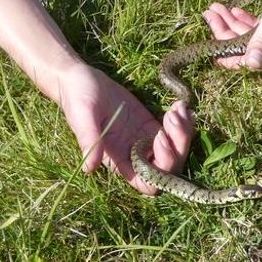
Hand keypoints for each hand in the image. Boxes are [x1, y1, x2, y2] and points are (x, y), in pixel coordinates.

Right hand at [59, 64, 193, 194]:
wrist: (80, 80)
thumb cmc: (78, 98)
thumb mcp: (82, 117)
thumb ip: (89, 140)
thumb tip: (89, 168)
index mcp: (119, 160)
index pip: (148, 181)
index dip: (162, 167)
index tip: (159, 138)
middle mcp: (135, 155)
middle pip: (170, 166)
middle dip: (178, 145)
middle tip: (172, 117)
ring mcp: (145, 140)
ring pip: (176, 150)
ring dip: (183, 132)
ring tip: (178, 108)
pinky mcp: (150, 125)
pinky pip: (174, 132)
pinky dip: (183, 122)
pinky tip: (181, 106)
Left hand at [203, 0, 261, 69]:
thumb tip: (251, 65)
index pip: (250, 61)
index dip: (228, 56)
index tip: (209, 49)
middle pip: (247, 46)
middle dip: (225, 31)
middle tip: (208, 13)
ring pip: (250, 34)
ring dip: (231, 22)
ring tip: (214, 8)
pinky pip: (258, 27)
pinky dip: (244, 18)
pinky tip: (232, 9)